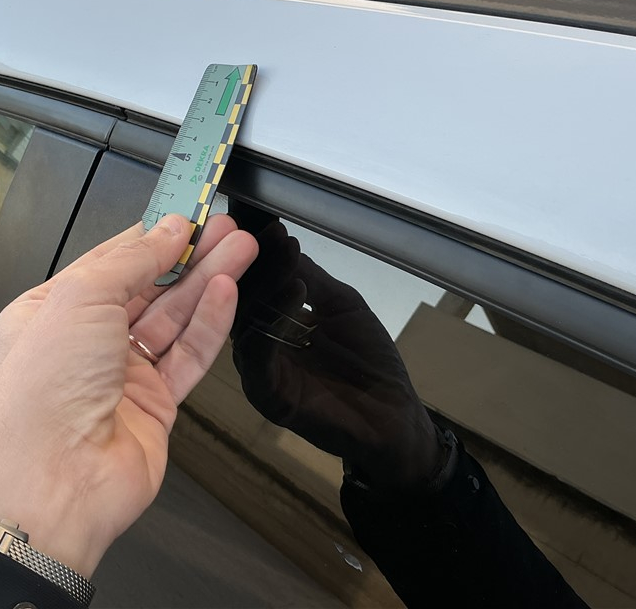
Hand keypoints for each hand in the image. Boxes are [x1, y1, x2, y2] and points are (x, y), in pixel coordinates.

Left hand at [0, 213, 257, 575]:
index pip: (110, 262)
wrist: (55, 480)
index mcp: (51, 312)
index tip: (187, 215)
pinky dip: (209, 323)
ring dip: (207, 282)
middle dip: (189, 255)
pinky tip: (226, 293)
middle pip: (149, 288)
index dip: (151, 237)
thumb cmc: (43, 393)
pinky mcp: (155, 405)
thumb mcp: (80, 297)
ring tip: (240, 249)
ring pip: (174, 319)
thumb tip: (167, 231)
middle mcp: (86, 343)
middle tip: (225, 229)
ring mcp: (122, 377)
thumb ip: (132, 260)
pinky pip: (188, 355)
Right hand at [231, 216, 441, 489]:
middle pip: (241, 298)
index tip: (255, 216)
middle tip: (256, 226)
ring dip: (265, 283)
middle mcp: (257, 345)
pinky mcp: (269, 394)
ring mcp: (259, 370)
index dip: (253, 251)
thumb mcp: (340, 307)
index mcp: (270, 324)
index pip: (252, 282)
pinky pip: (259, 355)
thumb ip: (310, 278)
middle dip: (251, 260)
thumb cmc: (370, 363)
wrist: (394, 419)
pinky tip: (295, 291)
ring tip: (282, 248)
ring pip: (247, 321)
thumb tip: (281, 238)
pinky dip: (273, 321)